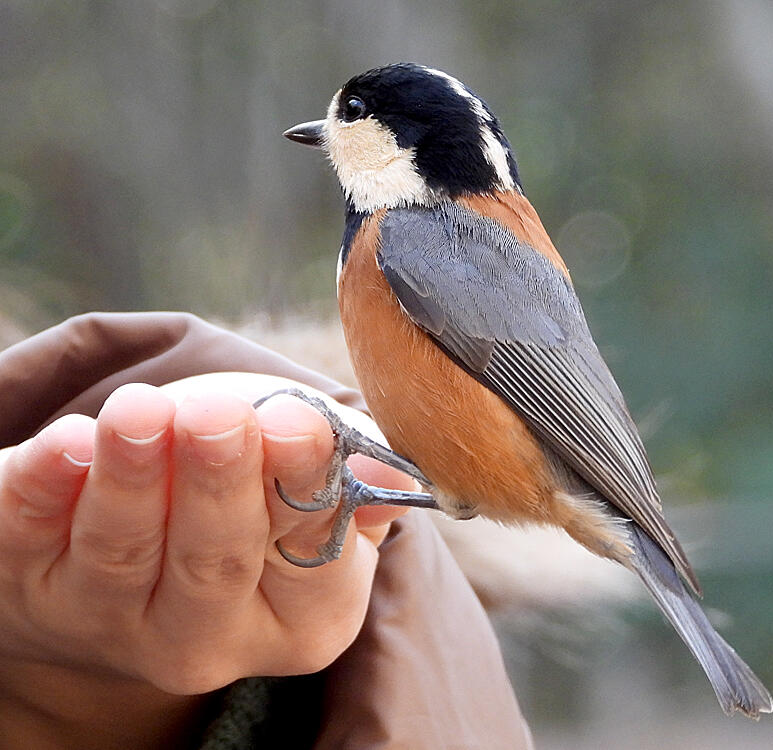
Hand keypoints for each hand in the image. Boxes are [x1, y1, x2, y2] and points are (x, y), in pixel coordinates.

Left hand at [0, 374, 412, 747]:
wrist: (144, 579)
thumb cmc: (254, 525)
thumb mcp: (316, 514)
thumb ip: (352, 490)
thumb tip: (390, 474)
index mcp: (302, 620)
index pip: (316, 553)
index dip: (306, 484)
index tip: (300, 422)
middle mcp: (208, 640)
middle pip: (217, 560)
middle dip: (217, 483)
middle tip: (219, 417)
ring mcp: (111, 622)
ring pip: (123, 550)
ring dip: (132, 476)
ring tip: (141, 412)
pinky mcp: (30, 591)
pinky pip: (29, 539)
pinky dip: (43, 490)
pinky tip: (65, 442)